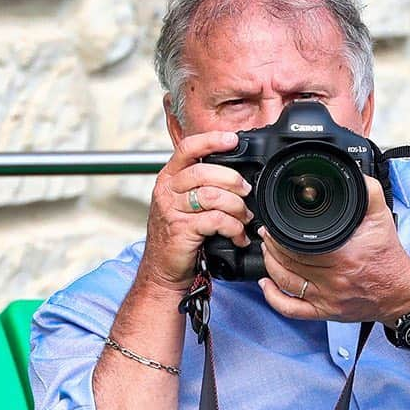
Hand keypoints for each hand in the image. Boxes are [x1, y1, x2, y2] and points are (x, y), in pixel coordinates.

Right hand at [139, 130, 253, 291]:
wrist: (163, 270)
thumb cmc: (178, 237)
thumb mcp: (185, 205)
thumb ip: (202, 187)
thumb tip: (236, 177)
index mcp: (169, 178)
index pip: (187, 148)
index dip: (211, 141)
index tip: (232, 139)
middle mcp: (167, 190)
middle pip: (204, 171)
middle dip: (232, 180)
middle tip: (246, 192)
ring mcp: (172, 210)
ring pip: (212, 195)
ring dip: (236, 206)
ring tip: (244, 218)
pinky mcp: (182, 230)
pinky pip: (215, 220)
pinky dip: (233, 228)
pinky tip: (238, 236)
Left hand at [258, 175, 409, 324]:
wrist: (401, 292)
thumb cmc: (388, 257)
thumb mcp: (381, 218)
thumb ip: (368, 192)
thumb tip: (351, 173)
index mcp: (343, 255)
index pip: (298, 244)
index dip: (279, 233)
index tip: (274, 224)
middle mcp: (334, 279)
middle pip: (288, 261)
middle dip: (272, 245)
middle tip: (268, 234)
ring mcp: (328, 298)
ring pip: (285, 282)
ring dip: (270, 265)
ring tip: (268, 251)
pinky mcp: (326, 312)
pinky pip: (292, 309)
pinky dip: (274, 297)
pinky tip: (267, 285)